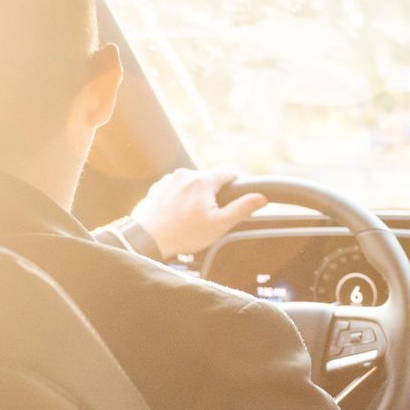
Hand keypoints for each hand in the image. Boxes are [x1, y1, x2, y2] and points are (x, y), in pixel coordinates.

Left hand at [130, 168, 267, 257]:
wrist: (147, 239)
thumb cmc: (184, 233)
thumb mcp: (219, 224)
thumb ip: (242, 208)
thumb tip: (261, 197)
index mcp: (203, 180)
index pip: (229, 171)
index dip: (237, 182)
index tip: (235, 196)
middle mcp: (186, 173)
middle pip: (210, 178)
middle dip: (214, 194)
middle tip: (210, 216)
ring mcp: (169, 179)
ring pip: (192, 183)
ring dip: (196, 195)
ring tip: (190, 218)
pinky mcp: (158, 186)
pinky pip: (177, 188)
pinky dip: (180, 198)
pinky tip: (177, 215)